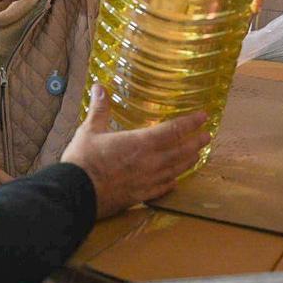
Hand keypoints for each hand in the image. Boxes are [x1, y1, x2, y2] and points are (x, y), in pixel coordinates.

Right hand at [62, 85, 209, 218]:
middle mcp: (151, 162)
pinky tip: (175, 181)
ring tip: (198, 155)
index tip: (203, 116)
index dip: (190, 122)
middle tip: (207, 136)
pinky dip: (172, 183)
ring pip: (176, 170)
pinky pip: (163, 189)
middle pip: (181, 151)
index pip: (174, 130)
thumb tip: (100, 87)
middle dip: (196, 142)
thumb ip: (100, 109)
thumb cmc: (83, 161)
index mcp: (141, 142)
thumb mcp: (90, 130)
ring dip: (189, 161)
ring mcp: (148, 181)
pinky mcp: (141, 195)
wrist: (76, 193)